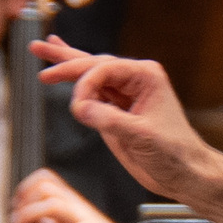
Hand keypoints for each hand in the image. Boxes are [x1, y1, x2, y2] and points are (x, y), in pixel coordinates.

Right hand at [31, 35, 222, 222]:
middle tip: (37, 48)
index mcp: (145, 76)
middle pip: (92, 63)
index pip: (103, 69)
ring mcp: (124, 95)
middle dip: (65, 59)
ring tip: (41, 48)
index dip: (84, 85)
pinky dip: (76, 83)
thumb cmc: (174, 153)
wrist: (185, 174)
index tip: (77, 108)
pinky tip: (63, 69)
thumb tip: (79, 107)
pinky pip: (93, 93)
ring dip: (66, 64)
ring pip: (90, 74)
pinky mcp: (117, 112)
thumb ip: (109, 119)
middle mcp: (135, 80)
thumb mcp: (141, 135)